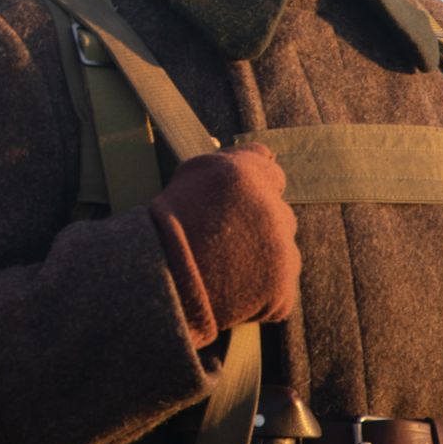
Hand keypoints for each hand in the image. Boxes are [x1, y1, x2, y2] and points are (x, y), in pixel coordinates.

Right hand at [147, 144, 298, 346]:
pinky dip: (263, 287)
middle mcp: (271, 209)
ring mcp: (281, 251)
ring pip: (282, 248)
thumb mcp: (190, 174)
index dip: (256, 187)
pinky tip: (234, 285)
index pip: (272, 173)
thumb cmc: (168, 222)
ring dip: (264, 254)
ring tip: (228, 264)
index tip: (241, 202)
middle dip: (261, 222)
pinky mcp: (282, 288)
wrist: (160, 278)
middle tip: (228, 237)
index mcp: (249, 176)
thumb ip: (231, 159)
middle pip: (280, 212)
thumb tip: (264, 156)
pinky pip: (280, 284)